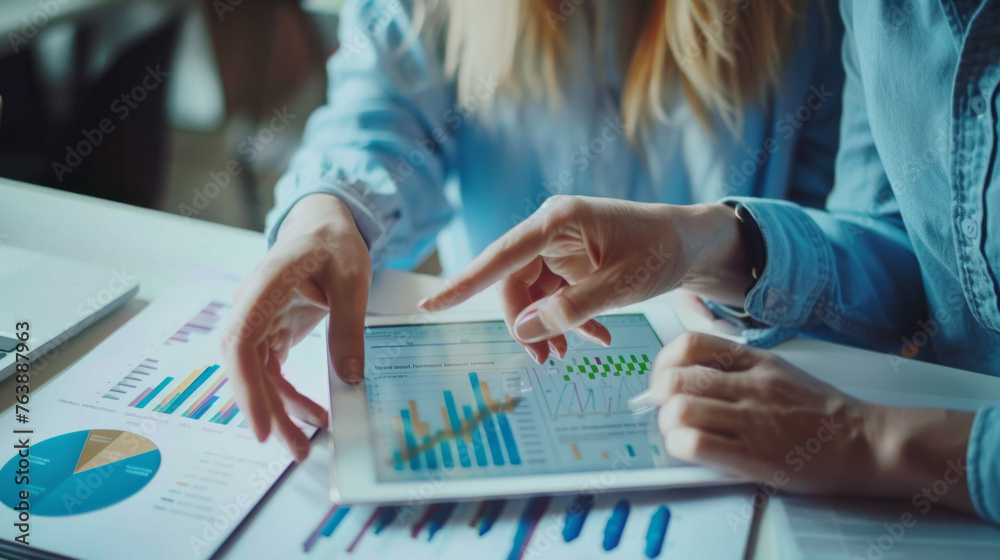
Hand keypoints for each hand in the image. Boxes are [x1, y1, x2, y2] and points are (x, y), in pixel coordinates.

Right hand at [221, 194, 371, 460]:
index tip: (261, 427)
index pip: (241, 344)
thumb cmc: (334, 243)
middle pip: (245, 368)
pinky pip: (270, 371)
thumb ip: (348, 326)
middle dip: (267, 412)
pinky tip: (311, 414)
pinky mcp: (268, 331)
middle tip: (297, 449)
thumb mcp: (352, 280)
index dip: (247, 388)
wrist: (323, 225)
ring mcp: (255, 321)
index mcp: (263, 288)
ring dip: (278, 410)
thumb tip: (350, 378)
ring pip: (256, 375)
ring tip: (306, 443)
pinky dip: (287, 395)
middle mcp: (249, 308)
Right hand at [419, 196, 748, 362]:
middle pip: (514, 282)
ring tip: (565, 355)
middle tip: (543, 359)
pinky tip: (594, 338)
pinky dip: (569, 320)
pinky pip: (555, 297)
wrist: (693, 243)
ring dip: (547, 327)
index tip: (431, 303)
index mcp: (558, 221)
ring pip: (533, 294)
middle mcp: (552, 230)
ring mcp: (561, 247)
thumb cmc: (661, 250)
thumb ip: (571, 309)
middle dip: (526, 323)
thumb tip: (524, 332)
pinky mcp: (572, 263)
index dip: (464, 282)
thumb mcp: (620, 285)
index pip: (500, 255)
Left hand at [636, 333, 975, 508]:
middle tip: (666, 410)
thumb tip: (690, 375)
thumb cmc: (825, 411)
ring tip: (678, 432)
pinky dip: (681, 447)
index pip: (692, 344)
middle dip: (659, 397)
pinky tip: (691, 450)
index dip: (665, 361)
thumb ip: (738, 369)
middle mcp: (751, 386)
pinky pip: (696, 444)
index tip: (664, 378)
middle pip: (677, 378)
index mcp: (756, 362)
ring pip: (680, 409)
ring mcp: (753, 420)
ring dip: (668, 424)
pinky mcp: (755, 456)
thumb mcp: (781, 371)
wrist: (868, 442)